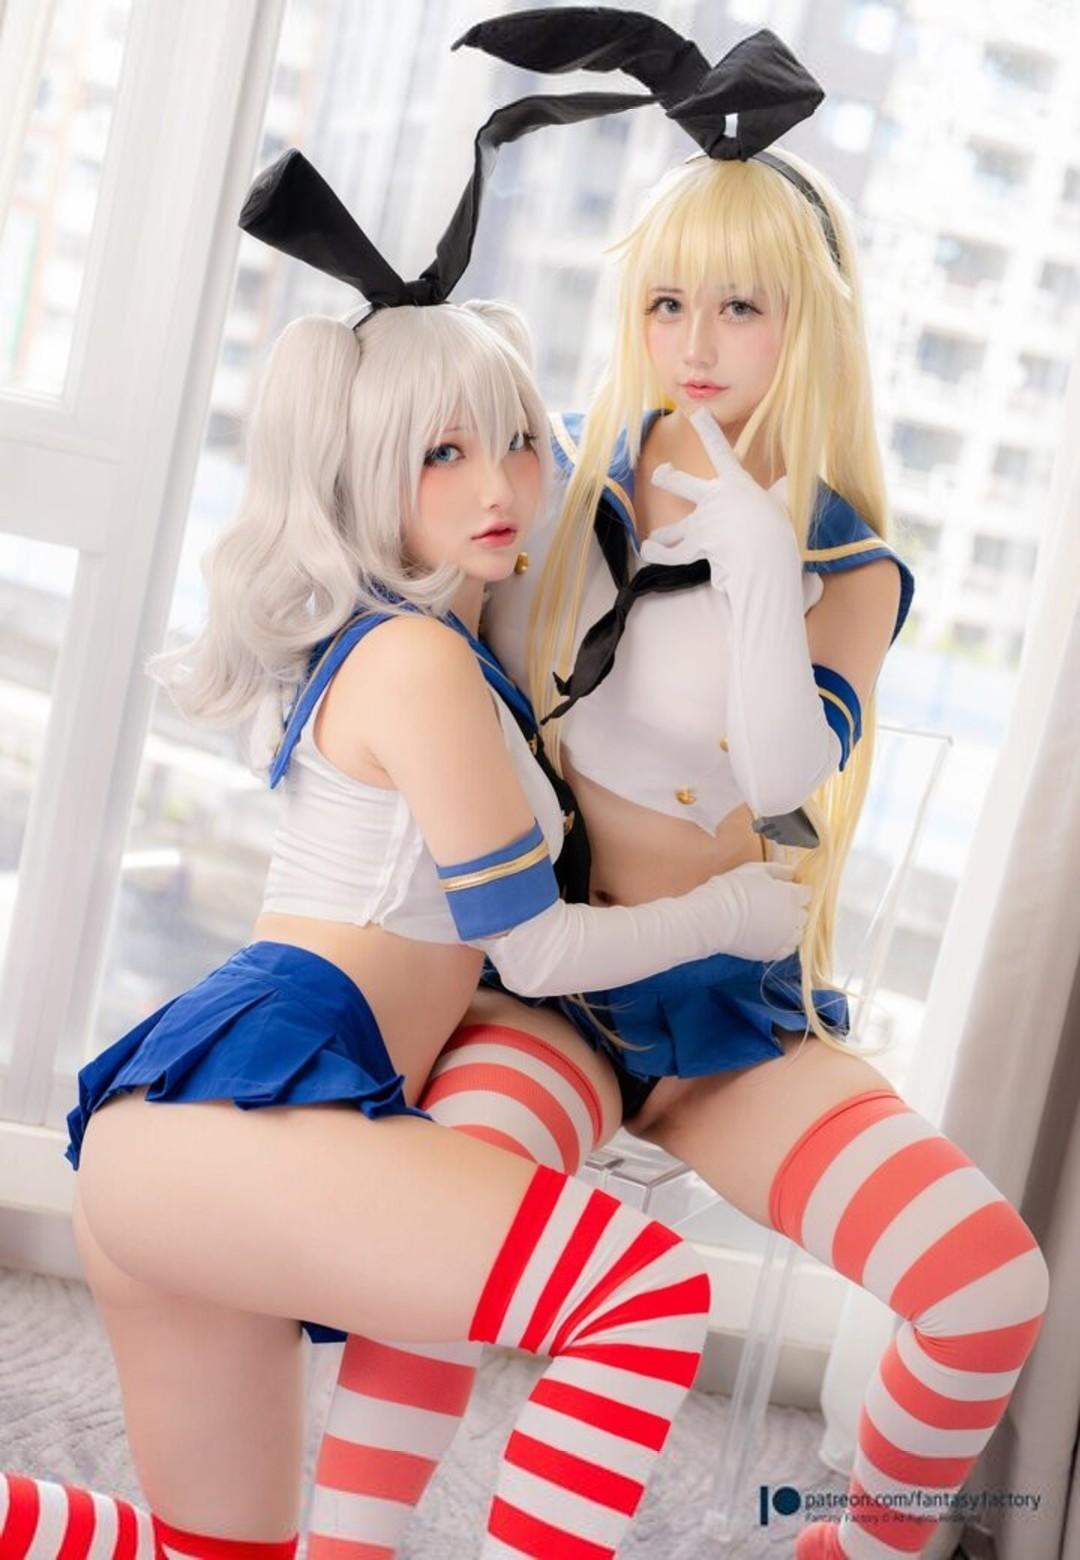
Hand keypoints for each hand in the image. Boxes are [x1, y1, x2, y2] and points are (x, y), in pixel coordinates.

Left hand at [639, 408, 794, 581]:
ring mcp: (701, 522)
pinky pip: (673, 553)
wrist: (761, 555)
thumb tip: (788, 481)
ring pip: (676, 529)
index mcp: (736, 483)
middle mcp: (713, 499)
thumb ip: (782, 491)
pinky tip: (648, 551)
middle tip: (660, 472)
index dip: (708, 430)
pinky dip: (660, 554)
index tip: (698, 413)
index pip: (721, 451)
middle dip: (668, 478)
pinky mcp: (695, 546)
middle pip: (683, 484)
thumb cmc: (777, 530)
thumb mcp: (784, 505)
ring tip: (652, 540)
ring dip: (664, 535)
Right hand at [703, 859, 810, 961]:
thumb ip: (779, 870)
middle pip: (804, 914)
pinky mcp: (773, 953)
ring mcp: (784, 939)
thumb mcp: (756, 869)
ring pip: (799, 934)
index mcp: (792, 896)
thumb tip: (792, 872)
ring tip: (773, 922)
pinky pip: (787, 950)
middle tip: (777, 905)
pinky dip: (783, 943)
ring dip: (791, 928)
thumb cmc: (734, 889)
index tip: (786, 889)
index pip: (807, 893)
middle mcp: (794, 919)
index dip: (797, 890)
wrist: (716, 918)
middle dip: (795, 909)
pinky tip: (770, 936)